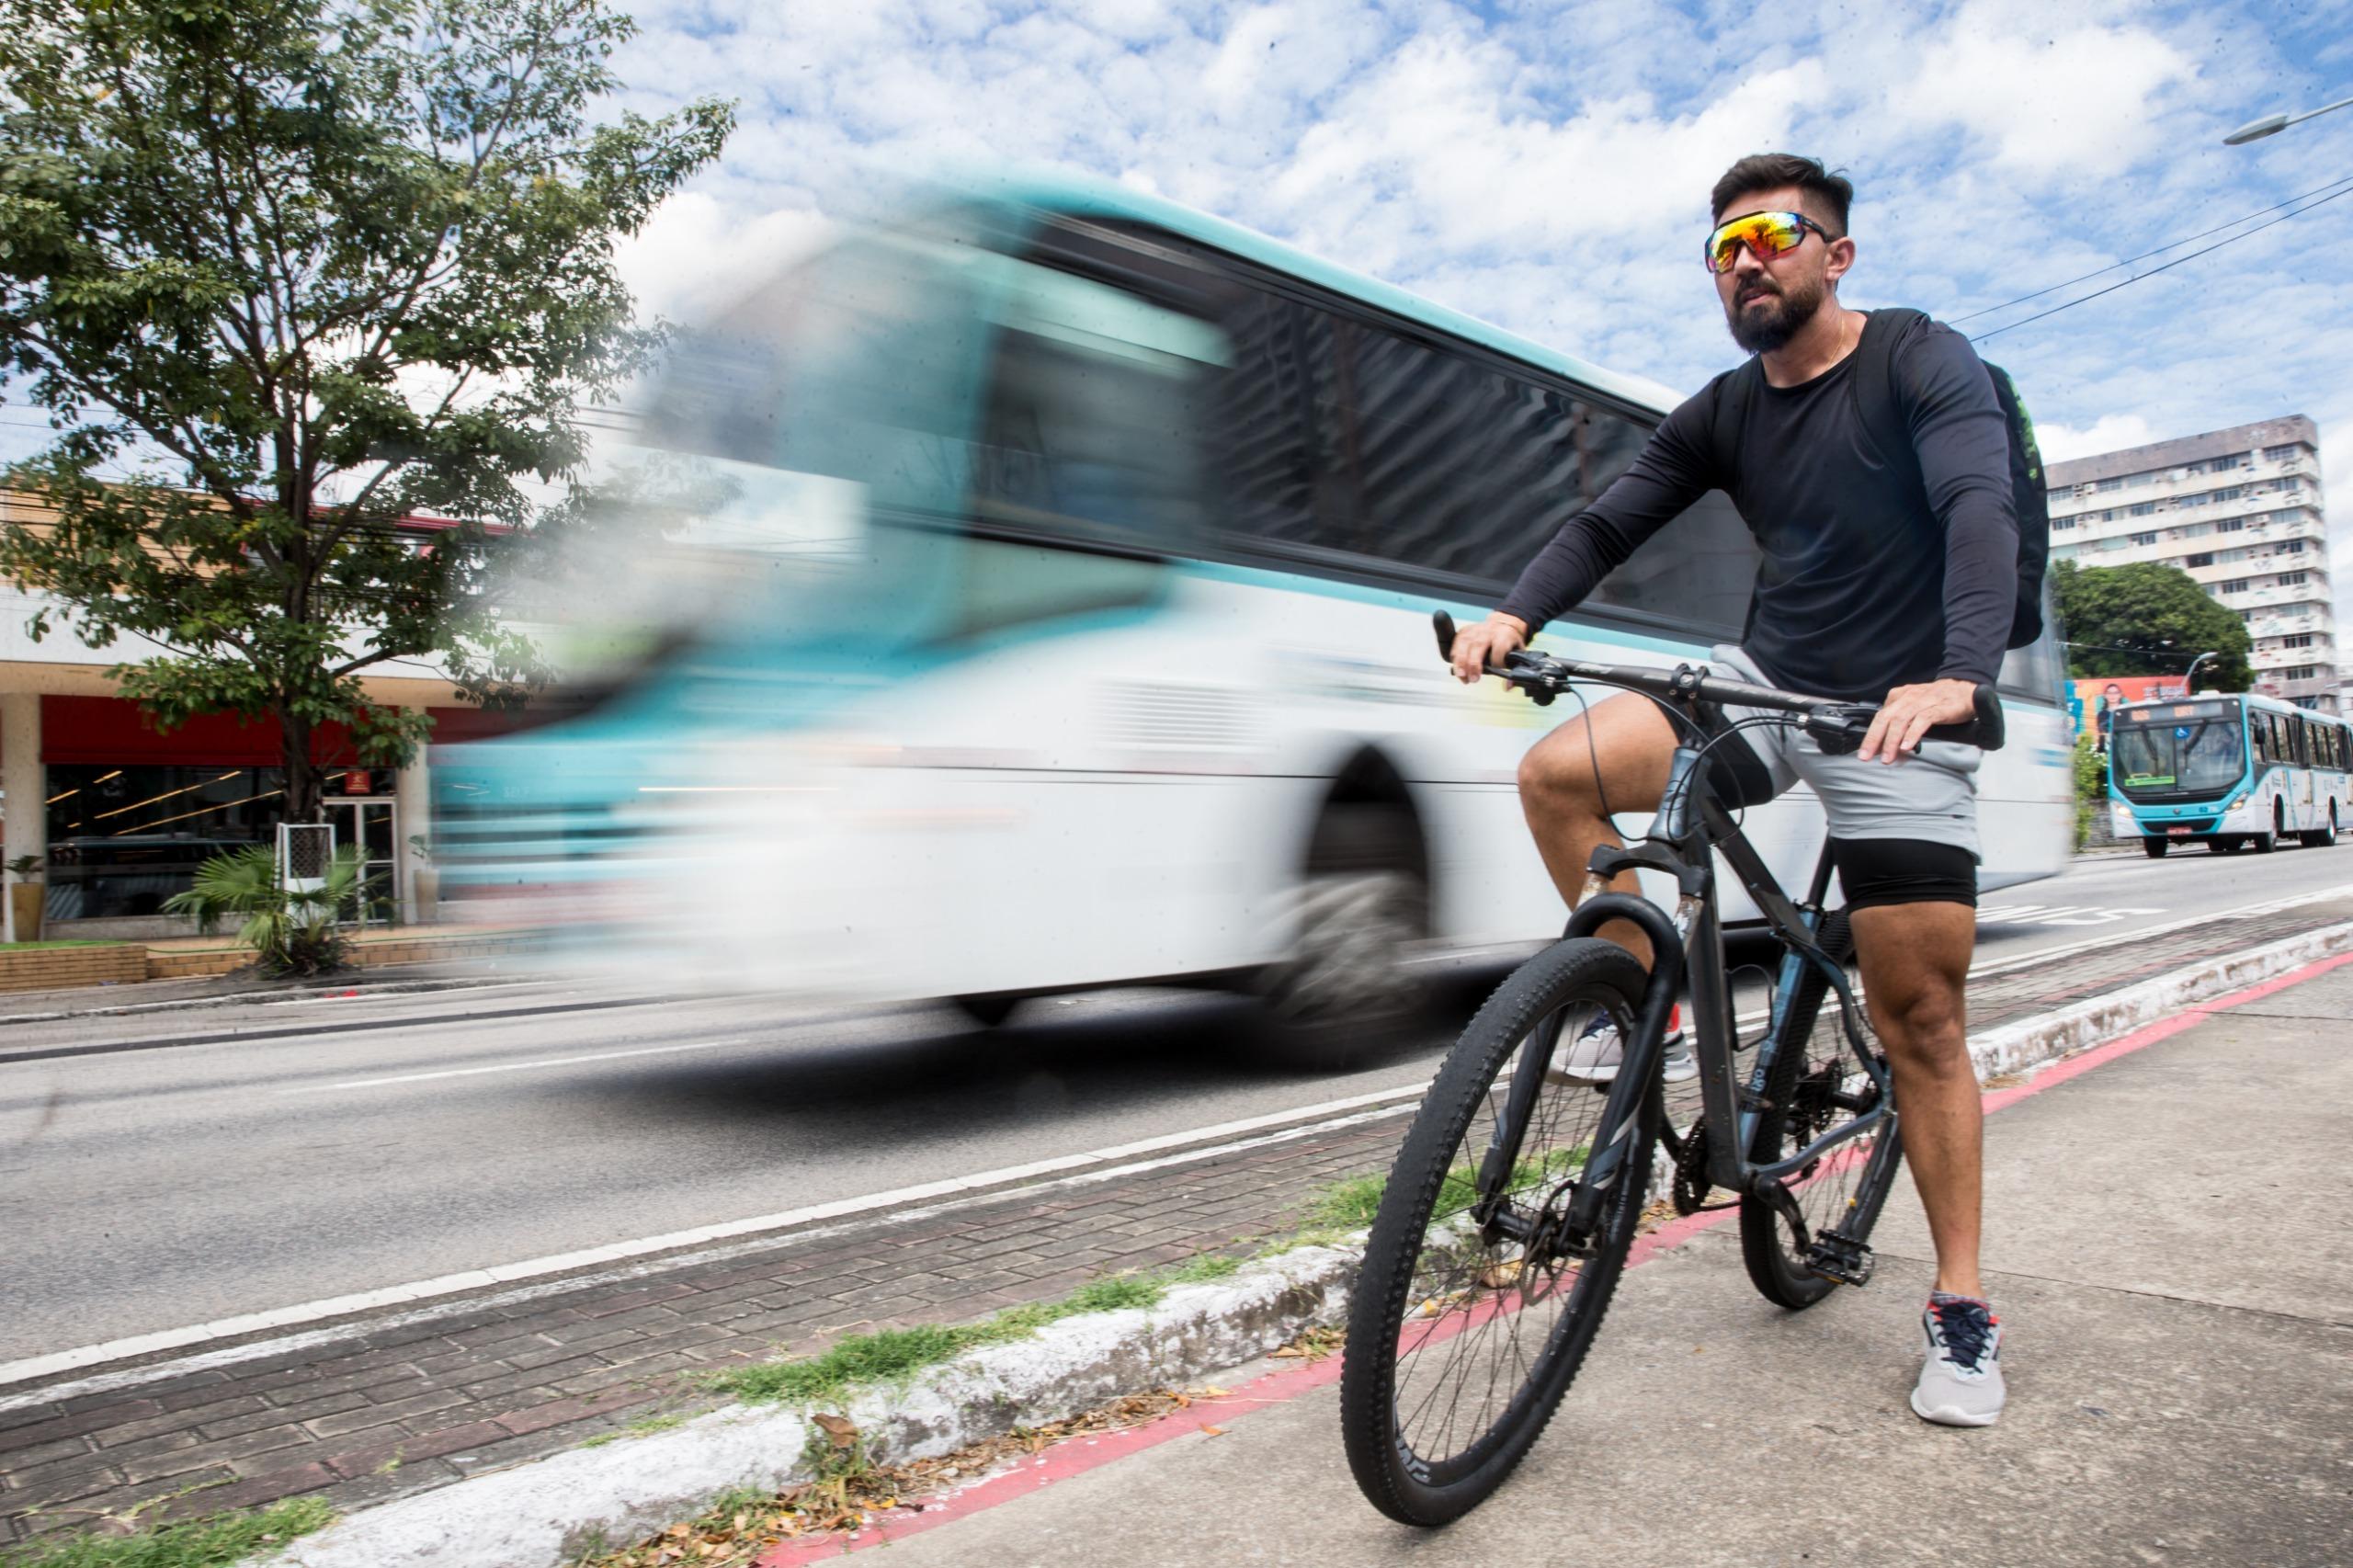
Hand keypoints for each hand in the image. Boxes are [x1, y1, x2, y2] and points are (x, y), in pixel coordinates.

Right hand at [1450, 613, 1529, 684]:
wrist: (1503, 623)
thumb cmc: (1509, 639)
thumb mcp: (1518, 652)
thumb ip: (1515, 669)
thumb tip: (1508, 686)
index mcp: (1504, 635)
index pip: (1499, 648)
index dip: (1497, 662)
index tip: (1496, 670)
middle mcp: (1489, 631)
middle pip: (1478, 645)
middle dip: (1473, 664)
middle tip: (1473, 679)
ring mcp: (1475, 629)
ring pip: (1464, 643)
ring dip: (1460, 661)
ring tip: (1461, 675)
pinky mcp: (1465, 630)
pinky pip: (1456, 641)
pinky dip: (1454, 654)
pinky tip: (1456, 664)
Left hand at [1859, 678, 1977, 762]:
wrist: (1967, 689)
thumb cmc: (1941, 701)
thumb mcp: (1915, 708)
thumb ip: (1901, 723)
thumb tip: (1887, 746)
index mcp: (1900, 696)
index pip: (1880, 717)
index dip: (1871, 736)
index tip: (1865, 752)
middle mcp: (1909, 696)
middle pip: (1885, 718)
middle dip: (1873, 739)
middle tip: (1867, 756)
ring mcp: (1924, 701)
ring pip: (1901, 720)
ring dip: (1891, 741)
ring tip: (1887, 757)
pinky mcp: (1940, 707)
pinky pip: (1923, 720)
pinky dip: (1912, 734)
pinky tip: (1907, 746)